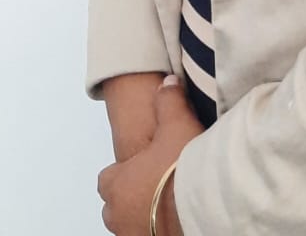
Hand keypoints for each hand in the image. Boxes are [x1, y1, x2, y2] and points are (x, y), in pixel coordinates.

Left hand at [98, 76, 201, 235]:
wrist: (198, 208)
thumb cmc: (180, 168)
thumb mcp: (177, 125)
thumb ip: (169, 103)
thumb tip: (167, 83)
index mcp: (117, 185)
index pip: (108, 178)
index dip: (124, 171)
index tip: (144, 164)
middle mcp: (118, 214)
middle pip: (117, 204)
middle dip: (132, 195)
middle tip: (158, 183)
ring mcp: (131, 235)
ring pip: (130, 224)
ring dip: (143, 214)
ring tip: (168, 202)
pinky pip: (147, 234)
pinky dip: (157, 227)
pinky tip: (175, 217)